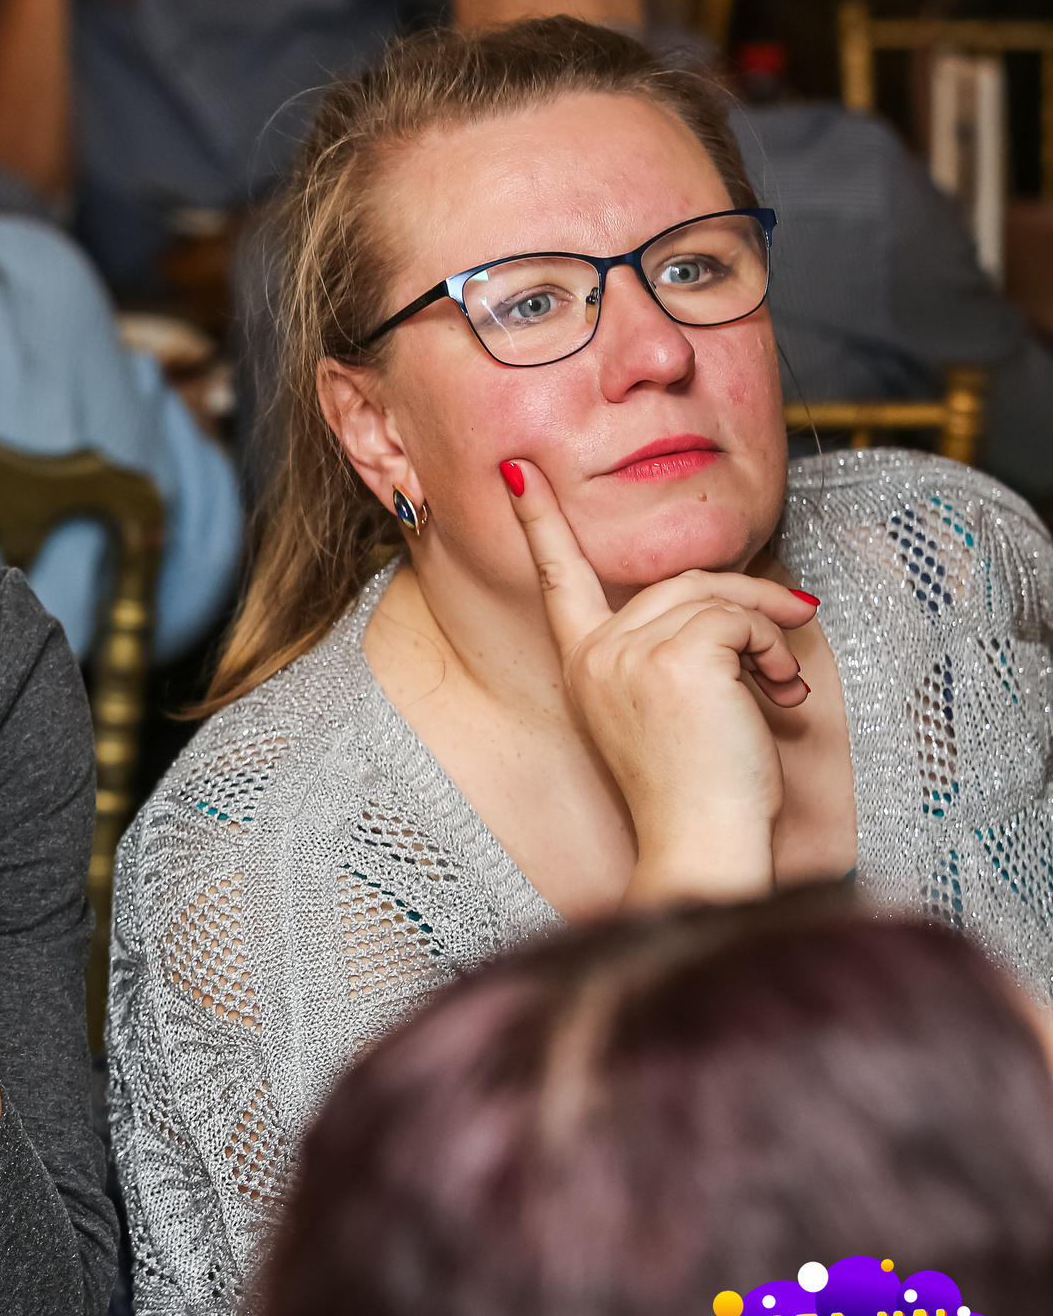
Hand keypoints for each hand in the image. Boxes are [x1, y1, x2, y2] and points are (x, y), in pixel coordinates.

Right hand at [504, 458, 818, 904]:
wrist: (699, 844)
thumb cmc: (695, 791)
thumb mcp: (665, 709)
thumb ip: (669, 651)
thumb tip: (729, 606)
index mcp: (583, 665)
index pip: (557, 580)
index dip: (540, 523)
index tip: (518, 471)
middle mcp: (595, 653)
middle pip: (678, 583)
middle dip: (746, 602)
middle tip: (798, 627)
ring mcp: (629, 653)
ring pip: (715, 595)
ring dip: (769, 629)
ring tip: (786, 682)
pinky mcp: (675, 657)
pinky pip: (738, 619)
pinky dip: (774, 647)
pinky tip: (780, 691)